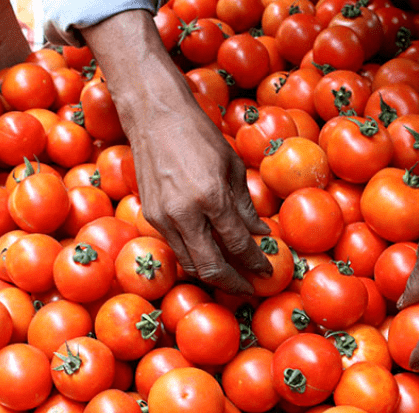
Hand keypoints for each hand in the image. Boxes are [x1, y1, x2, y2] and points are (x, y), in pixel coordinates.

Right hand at [126, 102, 272, 295]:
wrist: (155, 116)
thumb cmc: (199, 135)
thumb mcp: (232, 166)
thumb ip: (245, 205)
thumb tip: (260, 233)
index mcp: (212, 197)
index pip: (238, 244)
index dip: (255, 263)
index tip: (267, 272)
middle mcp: (185, 213)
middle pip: (211, 266)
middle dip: (233, 284)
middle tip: (249, 290)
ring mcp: (164, 217)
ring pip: (190, 264)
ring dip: (212, 276)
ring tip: (232, 279)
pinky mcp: (151, 217)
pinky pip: (176, 249)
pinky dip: (195, 259)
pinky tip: (210, 258)